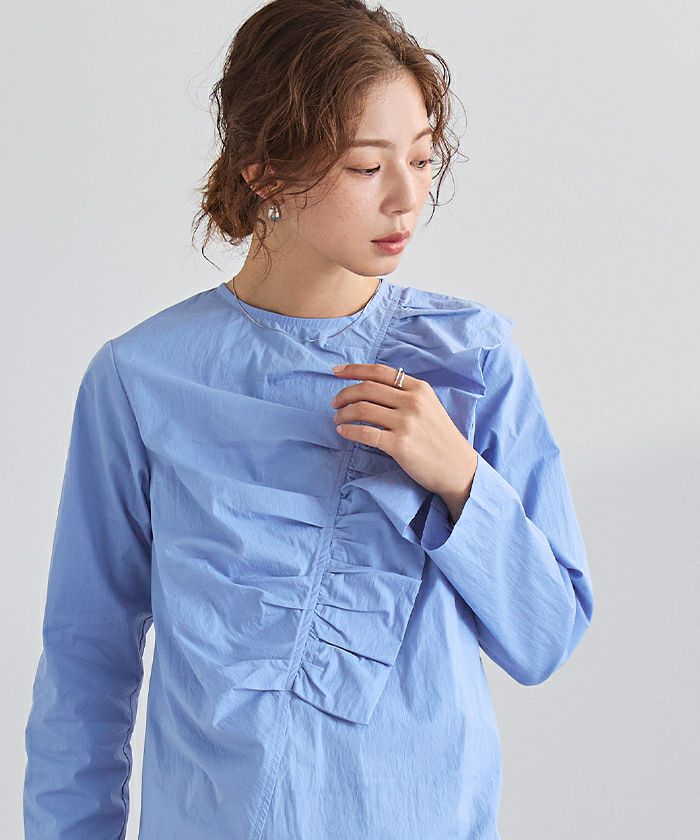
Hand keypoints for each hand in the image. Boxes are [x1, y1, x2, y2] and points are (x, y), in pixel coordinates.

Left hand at [331, 363, 477, 519]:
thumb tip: (370, 387)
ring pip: (362, 409)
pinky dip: (349, 431)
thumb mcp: (428, 406)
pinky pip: (365, 434)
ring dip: (343, 414)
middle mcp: (413, 402)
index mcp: (419, 389)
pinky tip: (343, 432)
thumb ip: (405, 394)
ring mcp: (406, 423)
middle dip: (344, 394)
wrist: (457, 467)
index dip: (354, 370)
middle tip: (335, 404)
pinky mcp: (400, 445)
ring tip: (338, 420)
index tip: (336, 372)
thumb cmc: (439, 437)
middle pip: (366, 389)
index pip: (380, 372)